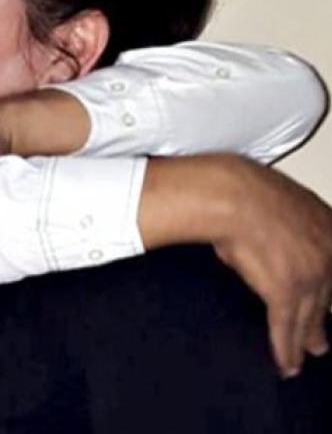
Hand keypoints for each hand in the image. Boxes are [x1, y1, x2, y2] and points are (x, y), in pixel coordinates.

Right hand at [142, 155, 331, 376]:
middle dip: (321, 321)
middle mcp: (326, 254)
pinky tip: (285, 364)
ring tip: (300, 359)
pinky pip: (286, 328)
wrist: (232, 195)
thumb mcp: (273, 200)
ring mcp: (309, 276)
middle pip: (326, 298)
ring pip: (309, 318)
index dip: (326, 294)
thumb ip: (279, 221)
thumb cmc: (242, 189)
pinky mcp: (284, 293)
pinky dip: (284, 349)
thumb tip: (261, 228)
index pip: (331, 270)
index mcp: (327, 227)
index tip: (325, 307)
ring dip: (304, 342)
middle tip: (319, 342)